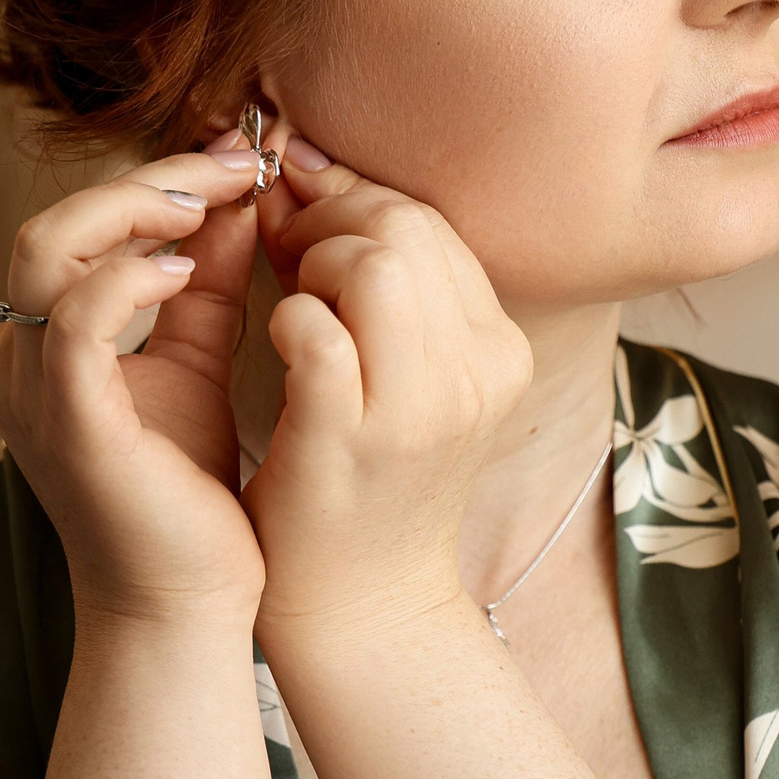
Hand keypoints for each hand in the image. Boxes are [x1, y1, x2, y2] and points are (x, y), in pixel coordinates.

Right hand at [0, 143, 268, 624]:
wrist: (185, 598)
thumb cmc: (184, 487)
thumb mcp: (198, 358)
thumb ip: (205, 280)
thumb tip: (235, 197)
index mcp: (37, 341)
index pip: (78, 229)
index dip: (157, 180)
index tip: (240, 155)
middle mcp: (14, 359)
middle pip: (53, 224)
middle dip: (149, 180)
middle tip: (237, 164)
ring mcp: (29, 390)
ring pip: (50, 252)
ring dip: (137, 210)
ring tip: (212, 203)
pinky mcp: (66, 420)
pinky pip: (76, 320)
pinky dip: (128, 278)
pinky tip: (184, 270)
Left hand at [244, 142, 531, 650]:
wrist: (363, 605)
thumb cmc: (367, 480)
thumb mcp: (404, 376)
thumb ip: (373, 282)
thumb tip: (306, 173)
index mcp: (499, 349)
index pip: (432, 222)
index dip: (355, 197)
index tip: (303, 208)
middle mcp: (478, 373)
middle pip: (406, 227)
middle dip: (329, 217)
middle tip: (286, 247)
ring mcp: (421, 409)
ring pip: (374, 264)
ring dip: (311, 263)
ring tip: (291, 301)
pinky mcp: (353, 440)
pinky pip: (318, 331)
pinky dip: (288, 317)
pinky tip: (279, 343)